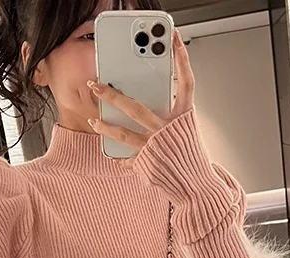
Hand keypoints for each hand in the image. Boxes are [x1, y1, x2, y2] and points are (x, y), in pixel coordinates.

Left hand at [86, 28, 193, 168]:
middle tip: (95, 84)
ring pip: (124, 134)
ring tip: (93, 119)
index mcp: (183, 118)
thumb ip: (171, 114)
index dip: (181, 60)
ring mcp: (155, 147)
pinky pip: (128, 159)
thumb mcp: (186, 129)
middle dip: (112, 95)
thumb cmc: (190, 156)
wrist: (196, 185)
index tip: (174, 39)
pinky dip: (119, 159)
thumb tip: (152, 99)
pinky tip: (111, 156)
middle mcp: (167, 130)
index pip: (186, 82)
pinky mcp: (148, 164)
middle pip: (136, 108)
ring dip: (105, 127)